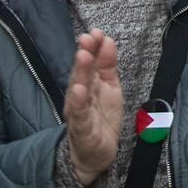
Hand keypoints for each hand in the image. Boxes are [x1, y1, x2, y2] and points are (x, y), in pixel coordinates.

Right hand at [64, 30, 124, 187]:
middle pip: (81, 74)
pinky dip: (78, 104)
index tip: (96, 31)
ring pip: (78, 92)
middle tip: (87, 38)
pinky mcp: (82, 131)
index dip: (92, 47)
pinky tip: (78, 92)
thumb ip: (107, 65)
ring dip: (80, 74)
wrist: (93, 155)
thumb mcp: (109, 88)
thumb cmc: (100, 118)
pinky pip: (80, 117)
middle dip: (85, 56)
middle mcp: (80, 97)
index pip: (89, 63)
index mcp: (88, 85)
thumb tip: (107, 39)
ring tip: (82, 57)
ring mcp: (79, 113)